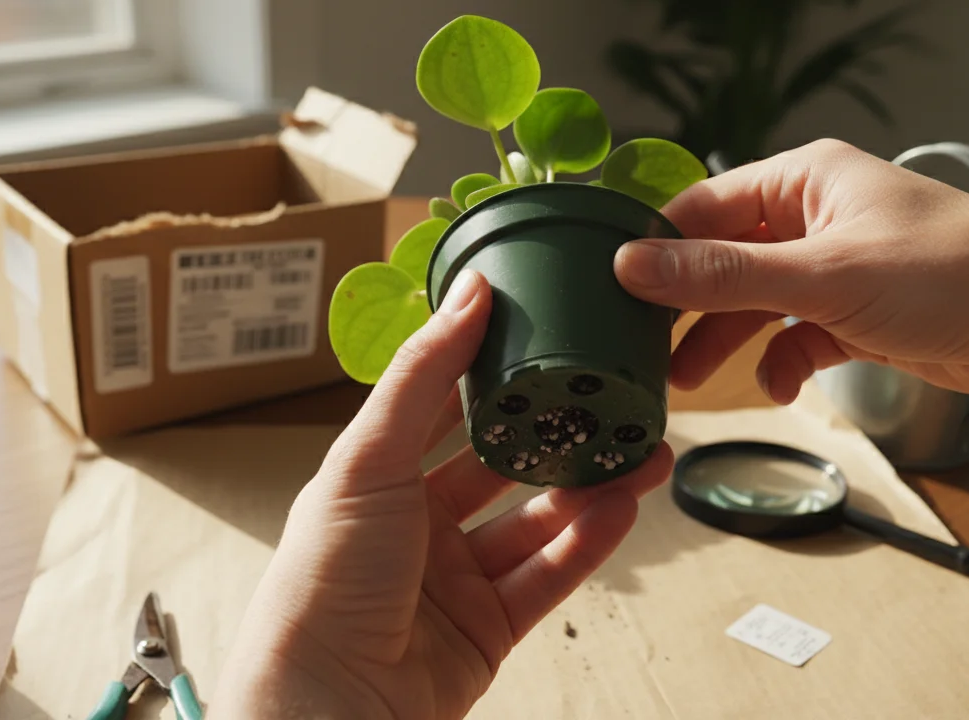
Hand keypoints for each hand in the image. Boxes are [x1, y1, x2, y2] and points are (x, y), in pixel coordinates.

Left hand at [213, 270, 674, 718]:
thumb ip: (424, 375)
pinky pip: (551, 576)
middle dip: (557, 434)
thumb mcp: (370, 459)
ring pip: (537, 521)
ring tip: (643, 449)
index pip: (444, 411)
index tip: (545, 333)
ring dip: (589, 487)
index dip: (492, 374)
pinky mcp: (490, 629)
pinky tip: (625, 505)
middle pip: (503, 467)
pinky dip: (589, 542)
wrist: (329, 705)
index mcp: (378, 479)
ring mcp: (457, 580)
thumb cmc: (325, 578)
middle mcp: (418, 526)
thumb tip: (469, 291)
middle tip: (611, 396)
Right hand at [614, 139, 968, 444]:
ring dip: (724, 341)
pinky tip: (778, 388)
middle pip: (723, 259)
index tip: (611, 289)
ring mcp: (833, 266)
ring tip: (686, 382)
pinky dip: (780, 362)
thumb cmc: (945, 272)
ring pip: (754, 303)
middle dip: (687, 305)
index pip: (704, 207)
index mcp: (802, 179)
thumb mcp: (820, 274)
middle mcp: (813, 216)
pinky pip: (794, 335)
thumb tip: (630, 264)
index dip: (656, 247)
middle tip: (642, 348)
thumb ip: (721, 275)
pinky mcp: (855, 313)